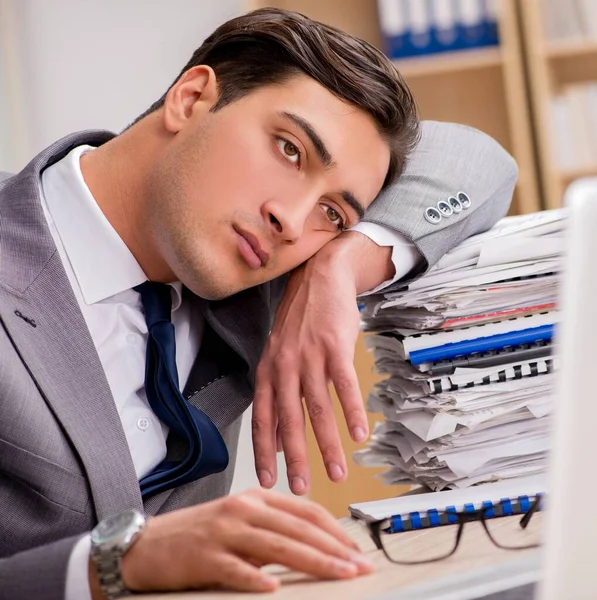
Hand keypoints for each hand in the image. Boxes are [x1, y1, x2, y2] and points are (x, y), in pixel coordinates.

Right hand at [90, 488, 372, 595]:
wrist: (148, 543)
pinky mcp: (205, 555)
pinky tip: (274, 589)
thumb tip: (314, 547)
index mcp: (256, 498)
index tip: (355, 549)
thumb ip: (273, 529)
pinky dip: (256, 579)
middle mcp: (244, 509)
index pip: (305, 511)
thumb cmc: (199, 534)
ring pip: (277, 546)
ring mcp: (225, 530)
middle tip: (359, 565)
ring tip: (338, 574)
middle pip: (298, 528)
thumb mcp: (240, 521)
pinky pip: (236, 569)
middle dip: (334, 548)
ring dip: (312, 561)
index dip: (335, 530)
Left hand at [252, 232, 393, 494]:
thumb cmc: (300, 322)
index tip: (267, 480)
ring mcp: (309, 355)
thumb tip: (275, 438)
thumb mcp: (279, 355)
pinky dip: (352, 412)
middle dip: (295, 457)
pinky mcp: (334, 346)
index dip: (263, 451)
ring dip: (328, 444)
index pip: (261, 417)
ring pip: (317, 408)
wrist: (319, 278)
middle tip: (300, 488)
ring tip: (338, 472)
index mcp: (268, 370)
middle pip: (288, 418)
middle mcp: (284, 365)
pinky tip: (360, 434)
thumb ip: (276, 395)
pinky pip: (344, 385)